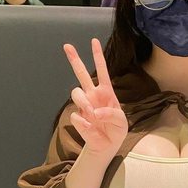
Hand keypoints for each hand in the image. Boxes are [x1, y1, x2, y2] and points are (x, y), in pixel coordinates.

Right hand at [64, 38, 127, 155]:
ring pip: (75, 92)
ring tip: (93, 115)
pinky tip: (91, 128)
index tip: (94, 41)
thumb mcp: (121, 121)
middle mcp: (93, 95)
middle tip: (67, 45)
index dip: (97, 56)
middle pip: (81, 74)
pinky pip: (76, 115)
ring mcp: (84, 105)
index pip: (102, 71)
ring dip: (84, 103)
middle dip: (74, 59)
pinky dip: (85, 123)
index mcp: (106, 92)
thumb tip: (95, 112)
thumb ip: (111, 114)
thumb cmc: (116, 129)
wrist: (107, 145)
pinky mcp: (78, 117)